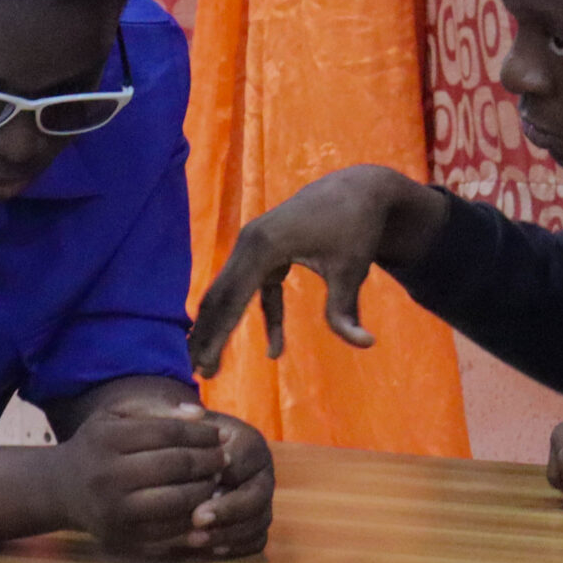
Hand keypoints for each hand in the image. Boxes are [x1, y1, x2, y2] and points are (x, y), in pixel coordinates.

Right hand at [45, 395, 232, 557]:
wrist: (60, 488)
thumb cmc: (99, 445)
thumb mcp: (117, 417)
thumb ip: (158, 411)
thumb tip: (200, 414)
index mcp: (108, 439)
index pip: (169, 432)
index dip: (202, 434)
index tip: (220, 435)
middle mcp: (108, 475)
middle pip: (176, 465)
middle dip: (208, 461)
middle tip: (224, 458)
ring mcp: (114, 510)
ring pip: (176, 500)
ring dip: (205, 490)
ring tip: (216, 480)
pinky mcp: (121, 535)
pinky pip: (168, 528)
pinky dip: (191, 516)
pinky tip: (202, 504)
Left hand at [187, 413, 275, 558]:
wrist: (193, 451)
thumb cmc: (183, 437)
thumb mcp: (178, 422)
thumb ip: (180, 418)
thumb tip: (187, 412)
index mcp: (249, 442)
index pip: (242, 459)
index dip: (219, 473)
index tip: (195, 484)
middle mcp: (262, 471)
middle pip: (258, 495)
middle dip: (228, 510)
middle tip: (196, 519)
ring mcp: (261, 498)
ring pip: (258, 521)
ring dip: (229, 534)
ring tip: (195, 540)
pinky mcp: (255, 520)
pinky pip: (257, 539)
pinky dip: (238, 547)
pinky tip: (210, 551)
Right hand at [188, 166, 449, 372]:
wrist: (360, 188)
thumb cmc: (356, 228)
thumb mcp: (352, 270)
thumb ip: (346, 310)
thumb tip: (365, 344)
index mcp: (265, 245)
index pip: (232, 297)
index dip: (216, 334)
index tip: (204, 364)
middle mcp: (250, 241)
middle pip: (220, 295)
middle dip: (207, 334)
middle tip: (197, 373)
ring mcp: (254, 243)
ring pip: (229, 291)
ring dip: (221, 326)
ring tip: (210, 364)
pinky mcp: (265, 249)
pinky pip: (254, 287)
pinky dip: (261, 315)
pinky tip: (276, 349)